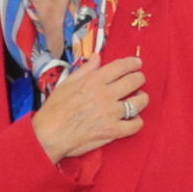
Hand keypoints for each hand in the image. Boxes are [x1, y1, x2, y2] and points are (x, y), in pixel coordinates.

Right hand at [32, 56, 148, 164]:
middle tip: (139, 80)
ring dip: (142, 99)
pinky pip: (135, 125)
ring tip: (140, 99)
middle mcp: (105, 94)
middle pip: (134, 81)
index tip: (137, 63)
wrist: (49, 134)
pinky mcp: (112, 131)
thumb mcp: (67, 83)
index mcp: (94, 81)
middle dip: (140, 78)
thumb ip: (85, 69)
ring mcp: (111, 113)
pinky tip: (133, 120)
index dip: (132, 63)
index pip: (121, 66)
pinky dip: (137, 122)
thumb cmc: (54, 110)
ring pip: (139, 102)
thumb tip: (97, 57)